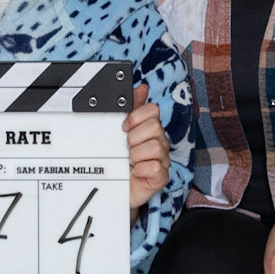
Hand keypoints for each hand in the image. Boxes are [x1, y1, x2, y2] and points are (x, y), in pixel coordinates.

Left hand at [123, 82, 170, 214]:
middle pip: (155, 127)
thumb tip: (141, 88)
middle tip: (126, 147)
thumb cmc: (117, 159)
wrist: (113, 186)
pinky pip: (156, 168)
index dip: (137, 116)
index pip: (152, 110)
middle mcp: (158, 142)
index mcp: (149, 128)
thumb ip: (130, 108)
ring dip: (137, 155)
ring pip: (156, 147)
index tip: (124, 127)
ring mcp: (161, 160)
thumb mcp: (119, 131)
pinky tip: (135, 172)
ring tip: (130, 161)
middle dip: (134, 137)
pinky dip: (142, 170)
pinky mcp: (160, 177)